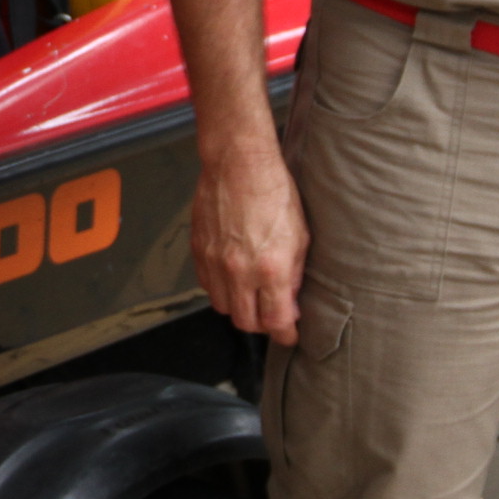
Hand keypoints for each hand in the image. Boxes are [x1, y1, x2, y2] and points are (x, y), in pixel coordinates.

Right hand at [191, 147, 308, 346]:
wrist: (239, 163)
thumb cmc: (274, 191)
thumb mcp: (300, 236)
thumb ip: (294, 275)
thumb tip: (290, 301)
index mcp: (271, 269)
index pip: (275, 322)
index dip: (285, 334)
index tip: (290, 334)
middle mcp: (239, 271)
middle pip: (246, 321)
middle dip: (262, 323)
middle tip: (272, 314)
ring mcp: (214, 261)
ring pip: (223, 307)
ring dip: (238, 307)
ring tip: (251, 294)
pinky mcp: (198, 250)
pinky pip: (207, 285)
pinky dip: (220, 288)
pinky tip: (233, 275)